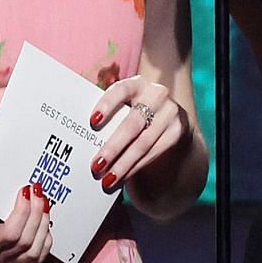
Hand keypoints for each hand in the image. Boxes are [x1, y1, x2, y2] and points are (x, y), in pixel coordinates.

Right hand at [0, 183, 54, 262]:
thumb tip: (26, 190)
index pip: (9, 234)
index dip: (22, 212)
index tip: (26, 190)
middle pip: (25, 243)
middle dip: (36, 215)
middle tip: (38, 192)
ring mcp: (5, 261)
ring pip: (34, 253)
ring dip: (43, 226)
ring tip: (43, 203)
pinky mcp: (14, 258)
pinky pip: (37, 254)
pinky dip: (44, 237)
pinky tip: (44, 219)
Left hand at [89, 76, 188, 193]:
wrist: (167, 116)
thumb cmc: (133, 111)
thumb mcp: (124, 105)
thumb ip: (110, 116)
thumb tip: (84, 138)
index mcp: (137, 83)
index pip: (120, 90)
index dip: (107, 105)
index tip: (92, 122)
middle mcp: (156, 94)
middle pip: (133, 124)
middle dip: (113, 147)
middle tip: (96, 166)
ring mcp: (169, 112)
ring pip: (143, 143)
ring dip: (123, 164)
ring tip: (107, 179)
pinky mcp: (177, 130)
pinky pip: (153, 152)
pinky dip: (135, 166)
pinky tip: (123, 176)